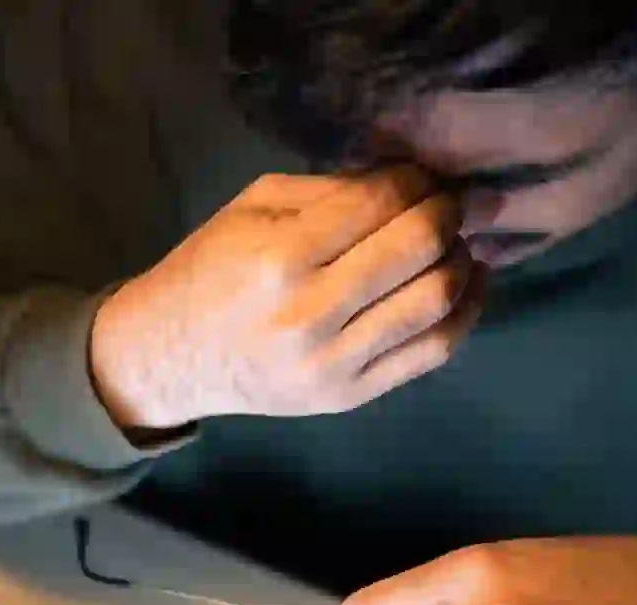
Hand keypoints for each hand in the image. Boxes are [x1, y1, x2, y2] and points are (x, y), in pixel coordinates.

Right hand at [89, 167, 485, 430]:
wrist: (169, 357)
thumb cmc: (209, 270)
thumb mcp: (252, 208)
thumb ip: (330, 190)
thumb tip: (411, 177)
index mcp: (280, 255)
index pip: (380, 202)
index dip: (419, 180)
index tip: (431, 175)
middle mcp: (310, 312)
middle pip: (417, 248)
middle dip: (453, 213)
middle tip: (462, 201)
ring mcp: (332, 362)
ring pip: (435, 301)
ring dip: (463, 260)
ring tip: (461, 242)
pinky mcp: (348, 396)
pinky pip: (431, 352)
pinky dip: (465, 313)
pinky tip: (467, 285)